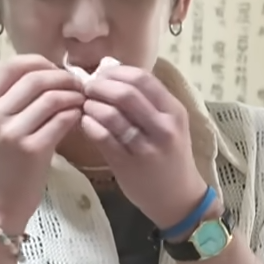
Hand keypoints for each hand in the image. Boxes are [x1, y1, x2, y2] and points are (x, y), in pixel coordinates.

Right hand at [0, 54, 84, 232]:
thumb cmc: (2, 161)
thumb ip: (10, 97)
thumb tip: (46, 69)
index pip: (10, 66)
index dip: (37, 62)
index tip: (55, 69)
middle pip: (35, 78)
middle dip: (62, 77)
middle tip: (77, 85)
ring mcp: (11, 133)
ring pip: (51, 97)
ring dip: (73, 95)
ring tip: (81, 100)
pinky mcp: (31, 149)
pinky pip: (61, 120)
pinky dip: (75, 114)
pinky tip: (78, 117)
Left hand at [80, 65, 211, 228]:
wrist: (178, 198)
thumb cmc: (169, 155)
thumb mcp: (166, 123)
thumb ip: (142, 97)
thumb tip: (107, 65)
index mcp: (174, 111)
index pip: (142, 78)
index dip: (115, 72)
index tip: (100, 74)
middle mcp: (163, 127)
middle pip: (126, 93)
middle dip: (99, 86)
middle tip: (86, 88)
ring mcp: (146, 147)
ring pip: (112, 115)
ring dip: (91, 105)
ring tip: (84, 105)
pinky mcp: (128, 165)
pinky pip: (103, 138)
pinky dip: (89, 125)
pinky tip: (85, 123)